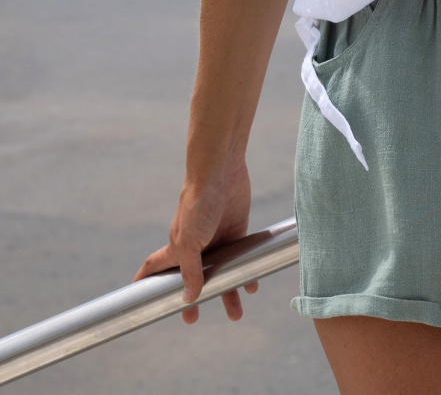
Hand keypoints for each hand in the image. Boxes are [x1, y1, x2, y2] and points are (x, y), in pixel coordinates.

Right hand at [134, 161, 258, 323]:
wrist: (222, 171)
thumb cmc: (198, 202)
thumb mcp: (189, 241)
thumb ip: (190, 270)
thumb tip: (189, 298)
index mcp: (176, 246)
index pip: (155, 267)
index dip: (145, 281)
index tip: (137, 297)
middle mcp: (195, 245)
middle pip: (192, 278)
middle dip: (193, 300)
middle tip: (192, 320)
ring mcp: (216, 238)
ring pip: (221, 272)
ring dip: (228, 292)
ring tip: (236, 314)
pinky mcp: (236, 229)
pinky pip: (241, 257)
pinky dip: (247, 272)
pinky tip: (252, 284)